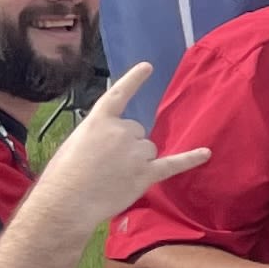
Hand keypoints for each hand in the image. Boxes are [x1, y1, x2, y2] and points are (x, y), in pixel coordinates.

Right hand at [32, 63, 211, 233]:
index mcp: (98, 120)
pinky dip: (190, 159)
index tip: (148, 66)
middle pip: (137, 131)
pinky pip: (172, 163)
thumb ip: (98, 136)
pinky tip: (205, 153)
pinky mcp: (146, 173)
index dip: (134, 80)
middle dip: (127, 146)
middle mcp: (121, 130)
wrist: (67, 201)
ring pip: (148, 149)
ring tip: (115, 177)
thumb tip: (112, 145)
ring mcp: (136, 151)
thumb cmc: (63, 176)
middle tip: (106, 166)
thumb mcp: (75, 143)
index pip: (119, 94)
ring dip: (138, 161)